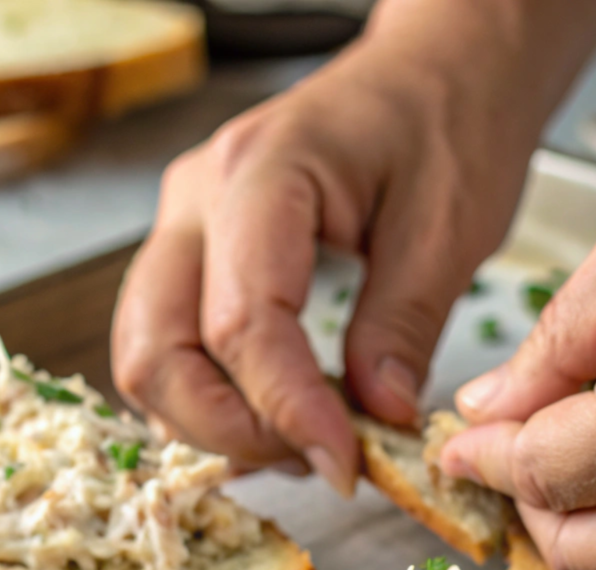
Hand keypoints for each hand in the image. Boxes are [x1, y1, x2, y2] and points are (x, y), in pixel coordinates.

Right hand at [110, 0, 595, 492]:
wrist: (433, 78)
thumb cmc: (446, 128)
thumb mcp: (448, 230)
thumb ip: (402, 327)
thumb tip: (375, 417)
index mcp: (264, 174)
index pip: (243, 322)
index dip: (290, 411)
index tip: (345, 464)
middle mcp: (200, 198)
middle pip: (156, 351)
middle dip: (232, 431)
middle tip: (317, 460)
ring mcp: (187, 226)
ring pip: (148, 356)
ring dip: (215, 424)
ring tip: (303, 441)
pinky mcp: (198, 254)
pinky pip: (169, 346)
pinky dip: (211, 400)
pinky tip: (277, 416)